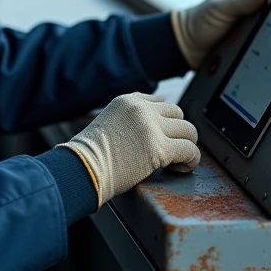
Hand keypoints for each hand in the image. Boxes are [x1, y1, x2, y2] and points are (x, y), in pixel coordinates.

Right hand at [58, 93, 199, 206]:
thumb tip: (148, 133)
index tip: (163, 136)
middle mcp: (142, 109)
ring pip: (188, 130)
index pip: (161, 102)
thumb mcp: (107, 124)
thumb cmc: (89, 156)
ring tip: (177, 161)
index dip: (165, 122)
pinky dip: (190, 161)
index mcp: (128, 101)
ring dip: (187, 145)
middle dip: (177, 132)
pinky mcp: (159, 148)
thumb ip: (128, 120)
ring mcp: (152, 127)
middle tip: (171, 150)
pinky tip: (180, 169)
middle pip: (178, 113)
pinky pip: (190, 150)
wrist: (80, 168)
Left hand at [171, 0, 268, 68]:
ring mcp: (248, 24)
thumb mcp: (222, 8)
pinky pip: (258, 42)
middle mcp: (247, 7)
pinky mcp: (246, 40)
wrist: (187, 47)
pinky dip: (255, 44)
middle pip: (268, 9)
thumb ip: (243, 0)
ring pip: (265, 27)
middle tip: (259, 22)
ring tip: (249, 35)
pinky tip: (249, 45)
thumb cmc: (200, 21)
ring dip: (261, 33)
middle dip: (267, 17)